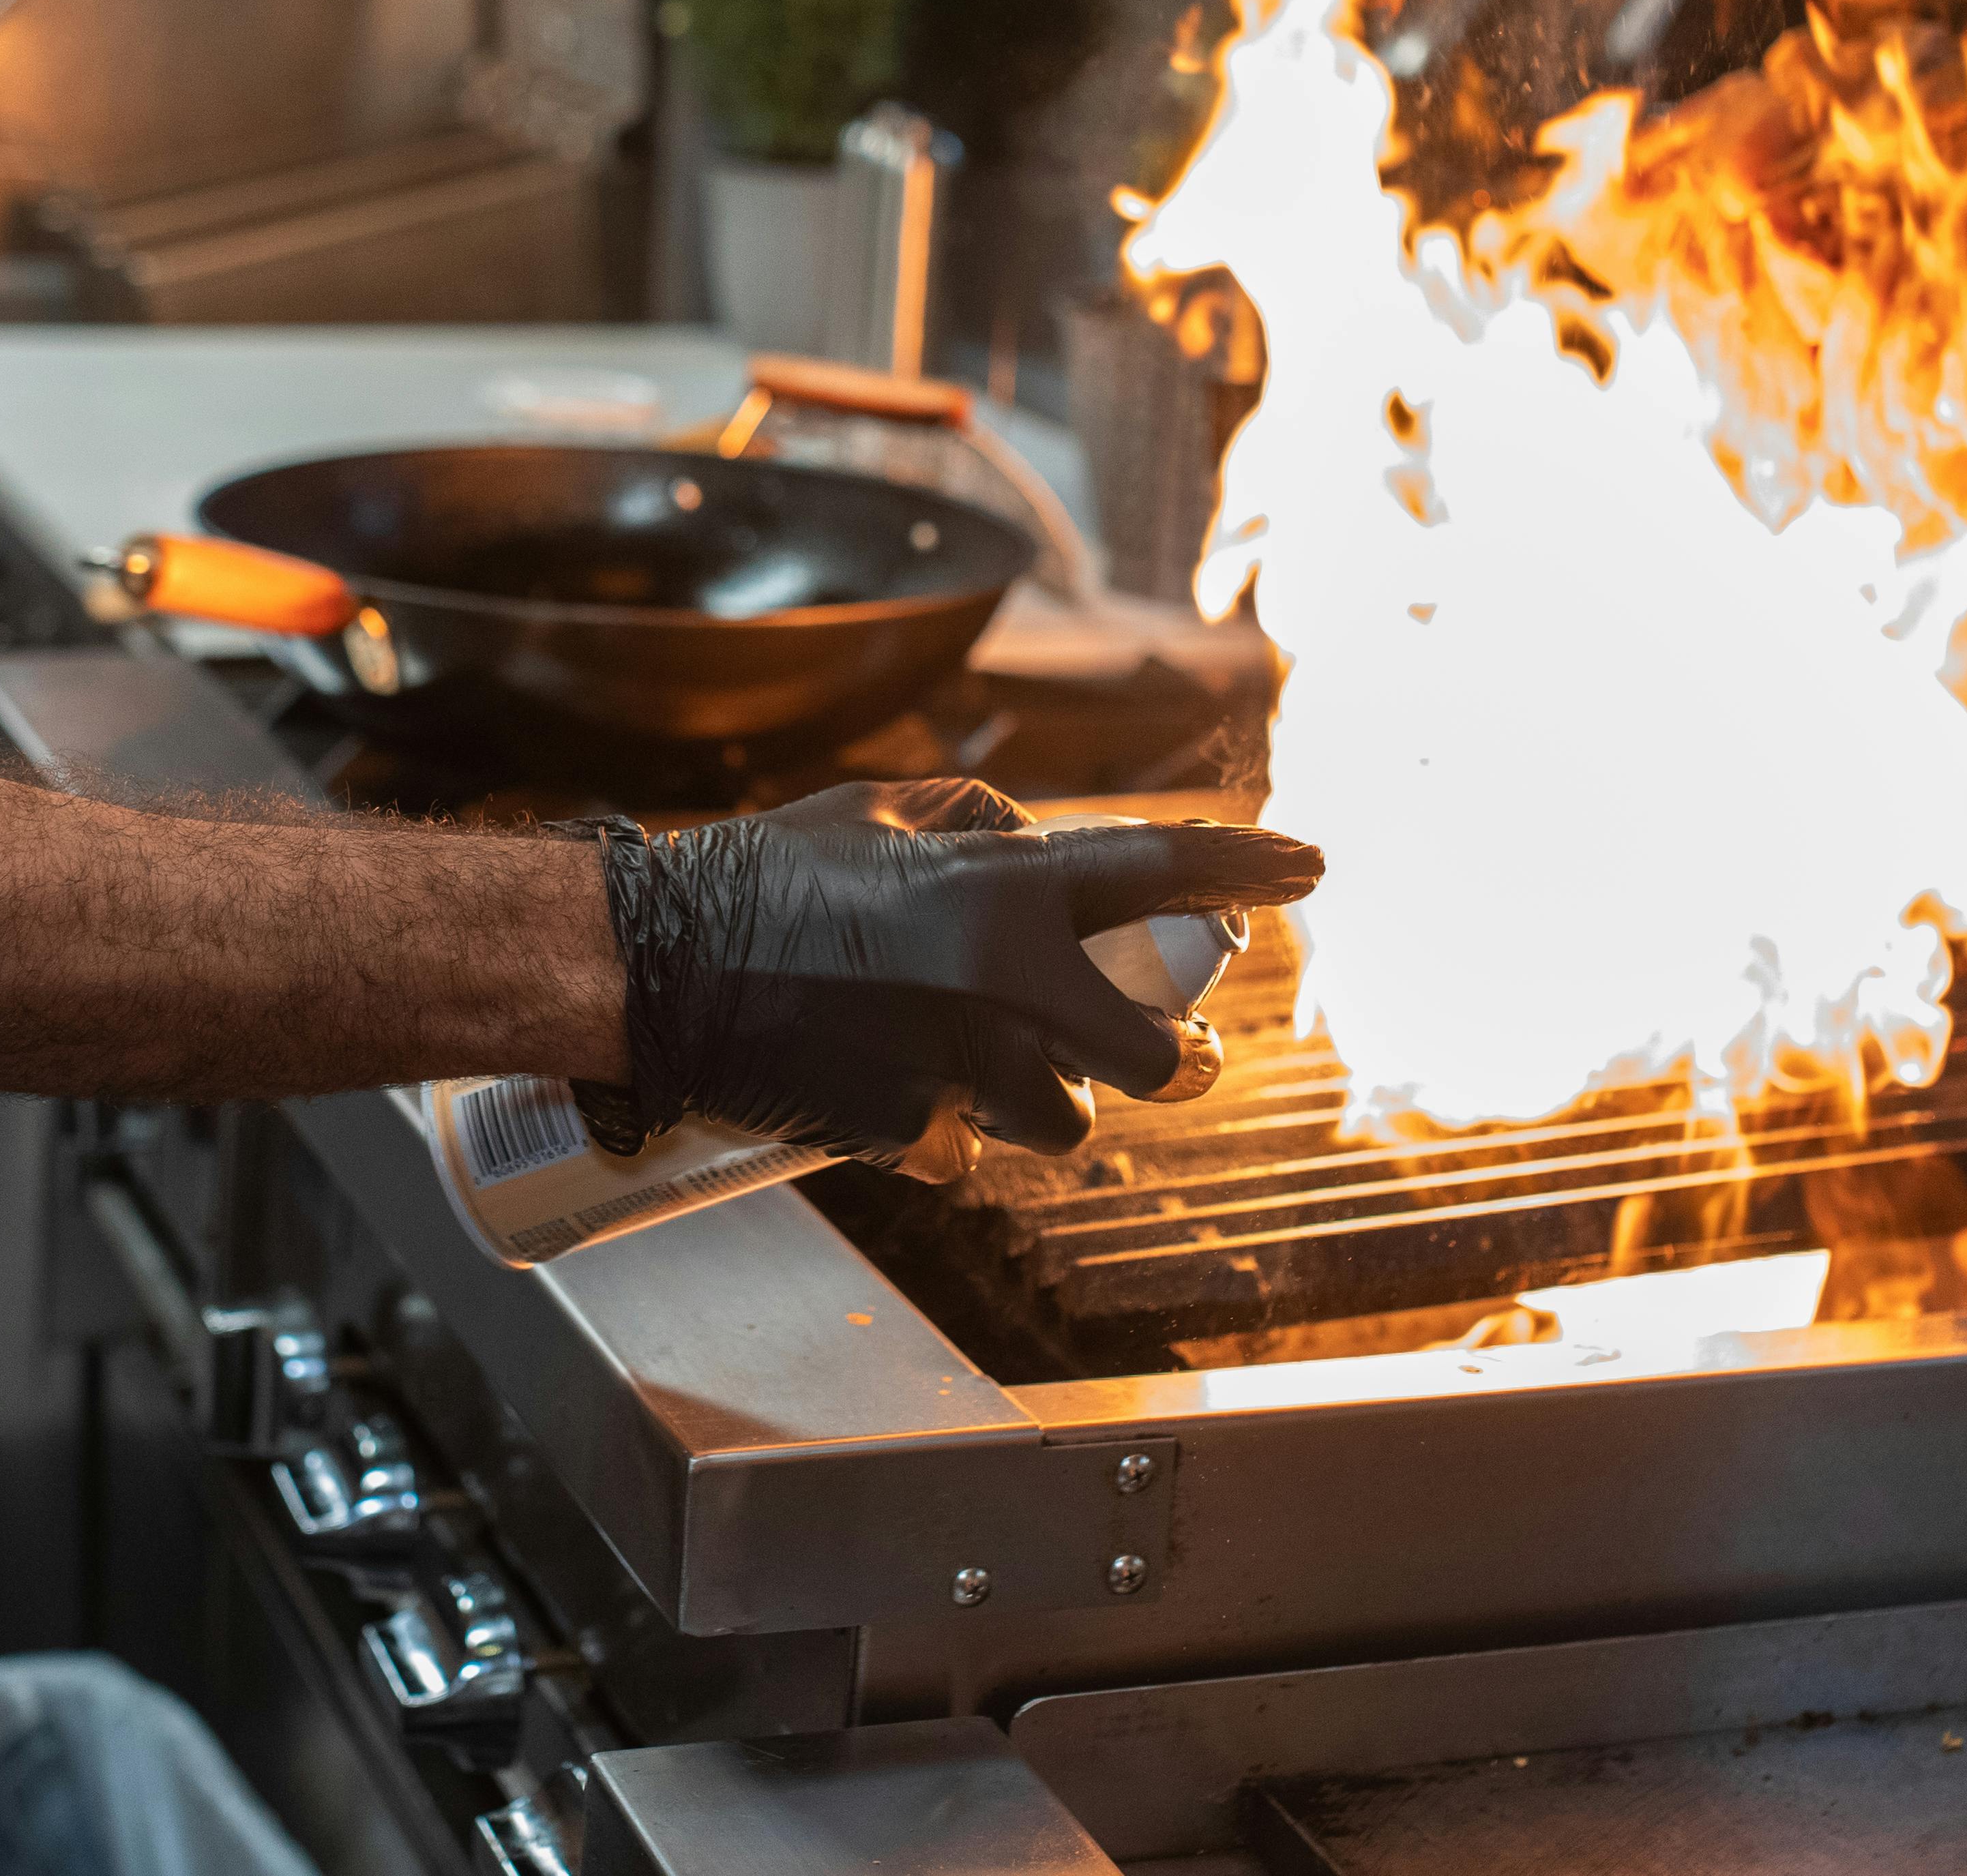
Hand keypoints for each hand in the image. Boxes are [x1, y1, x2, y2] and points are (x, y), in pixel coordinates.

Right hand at [592, 781, 1321, 1180]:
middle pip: (1155, 1055)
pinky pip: (968, 1152)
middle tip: (1185, 1049)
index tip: (1308, 863)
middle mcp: (999, 985)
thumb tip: (1041, 847)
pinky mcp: (907, 1134)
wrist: (658, 967)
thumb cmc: (763, 878)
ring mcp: (957, 1070)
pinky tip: (905, 1092)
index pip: (1159, 869)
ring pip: (1065, 1120)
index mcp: (999, 889)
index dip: (1246, 864)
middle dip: (1182, 1056)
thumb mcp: (880, 814)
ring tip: (995, 1063)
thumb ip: (980, 823)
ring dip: (1047, 1098)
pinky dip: (952, 1131)